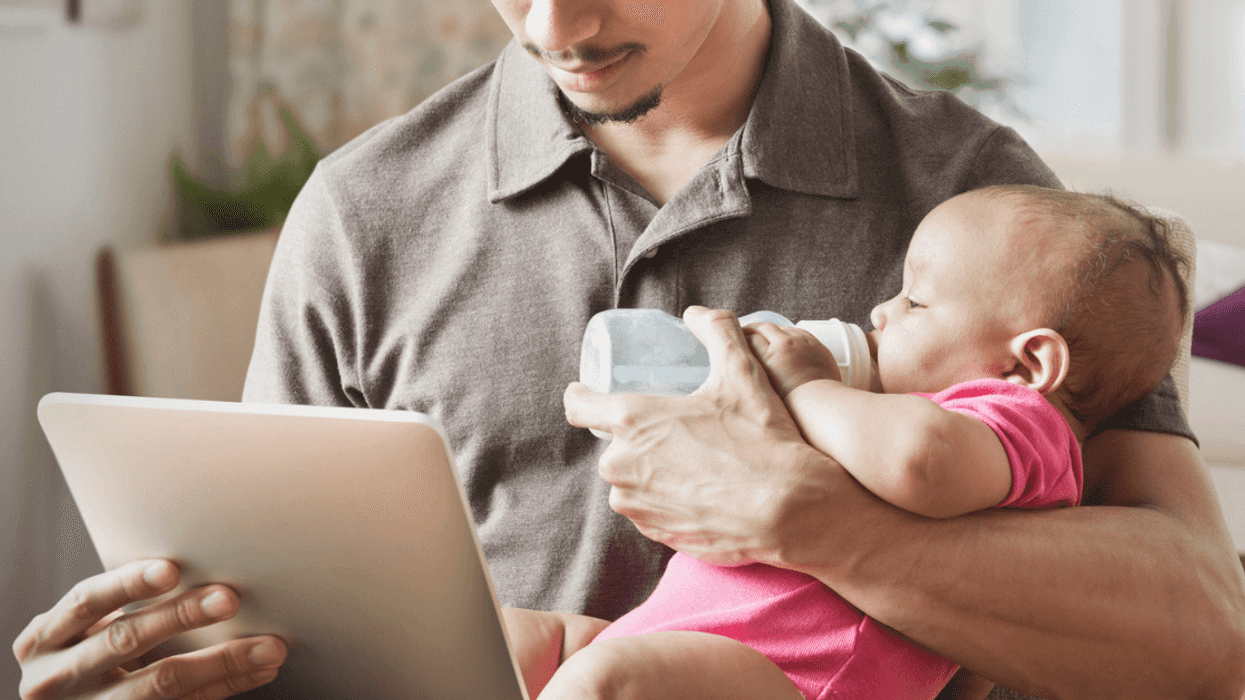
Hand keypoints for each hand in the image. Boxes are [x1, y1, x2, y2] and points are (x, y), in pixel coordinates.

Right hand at [13, 559, 286, 699]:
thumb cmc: (76, 656)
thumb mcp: (77, 630)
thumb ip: (114, 604)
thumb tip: (192, 565)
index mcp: (46, 638)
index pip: (87, 602)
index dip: (128, 585)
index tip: (171, 569)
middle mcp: (57, 676)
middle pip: (126, 640)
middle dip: (182, 616)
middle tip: (230, 597)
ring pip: (160, 685)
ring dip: (221, 661)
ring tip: (269, 646)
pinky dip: (227, 685)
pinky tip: (259, 670)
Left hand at [563, 306, 836, 564]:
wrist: (789, 512)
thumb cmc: (762, 440)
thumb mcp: (743, 374)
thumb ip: (720, 332)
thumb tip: (697, 314)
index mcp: (632, 422)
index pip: (579, 405)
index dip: (583, 395)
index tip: (592, 393)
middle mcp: (621, 466)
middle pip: (613, 444)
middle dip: (637, 436)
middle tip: (675, 428)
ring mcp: (635, 505)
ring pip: (631, 479)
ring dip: (651, 470)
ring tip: (693, 461)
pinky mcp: (654, 533)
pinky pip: (649, 509)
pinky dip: (667, 499)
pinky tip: (699, 492)